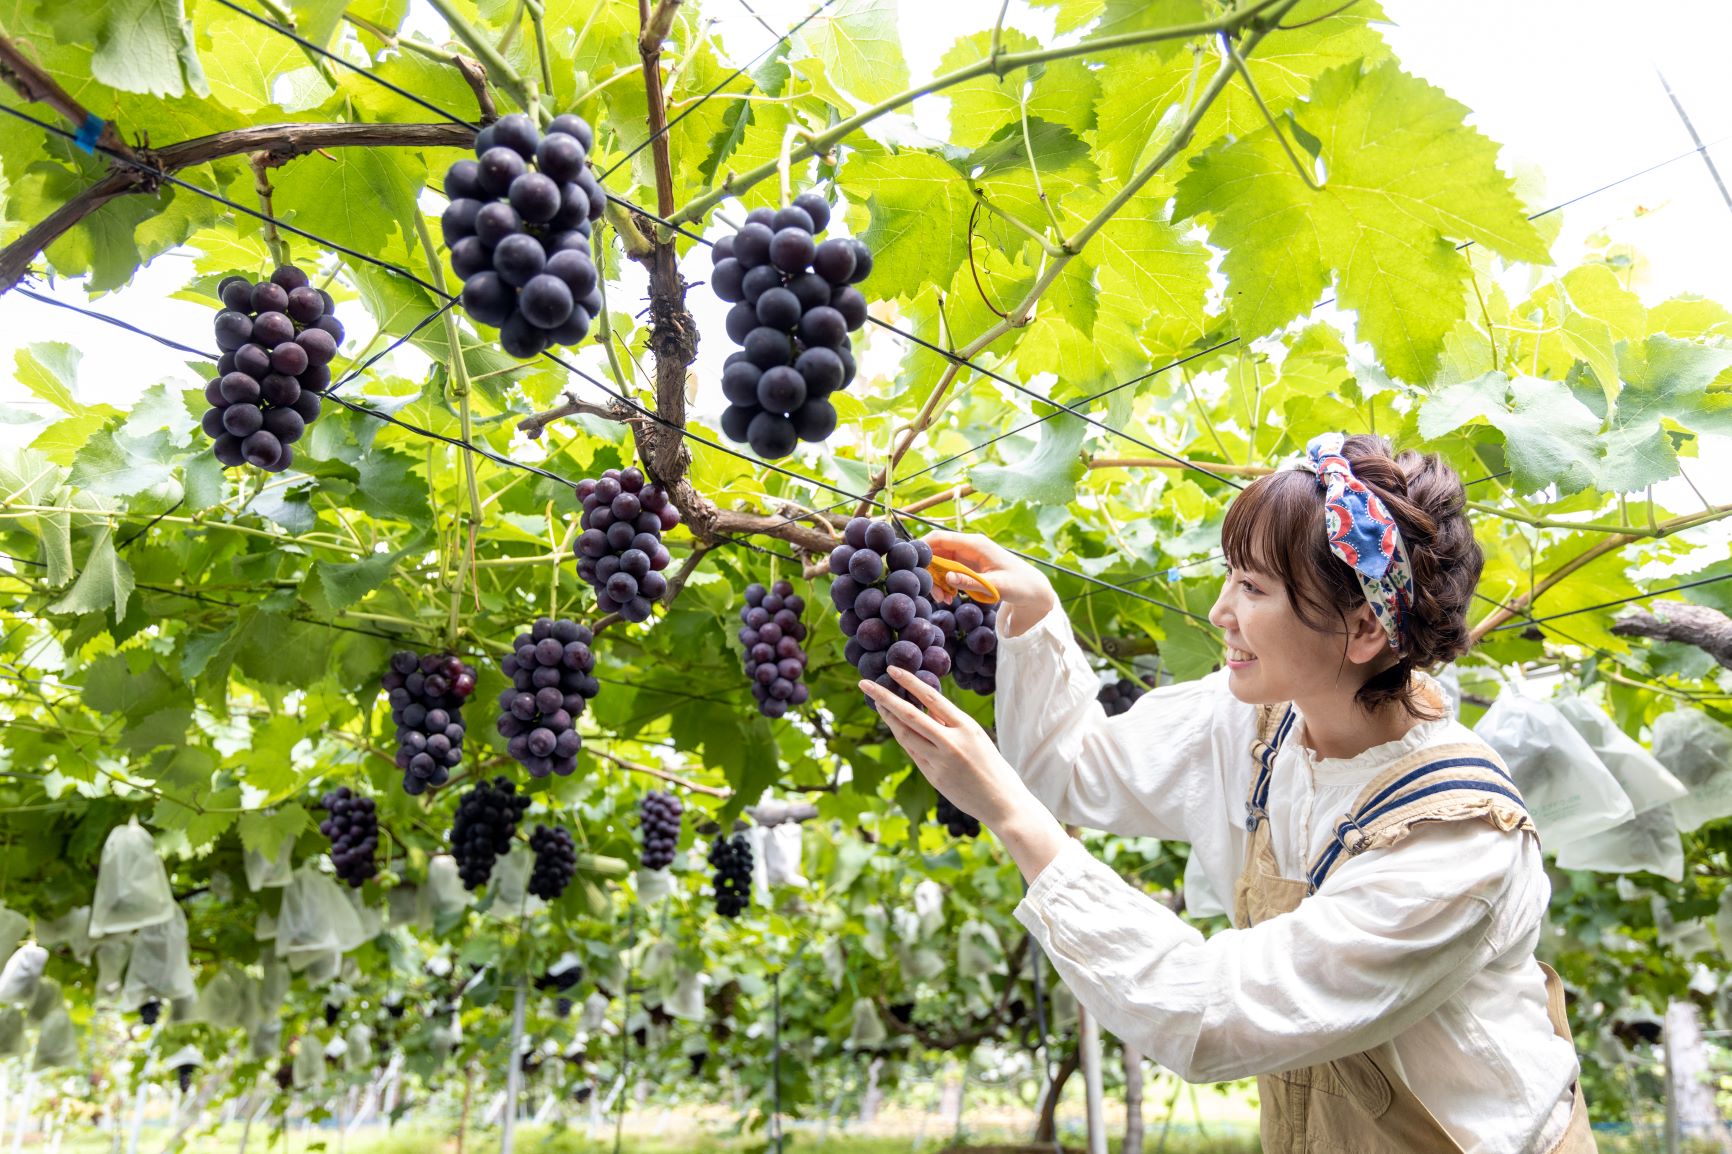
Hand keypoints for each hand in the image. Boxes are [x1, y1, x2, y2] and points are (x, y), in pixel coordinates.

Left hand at [862, 668, 1069, 879]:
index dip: (910, 683)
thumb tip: (926, 710)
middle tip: (865, 684)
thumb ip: (951, 725)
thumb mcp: (977, 739)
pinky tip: (895, 727)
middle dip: (885, 698)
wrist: (1004, 805)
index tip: (892, 670)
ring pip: (905, 735)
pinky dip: (904, 738)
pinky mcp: (933, 778)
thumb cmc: (994, 769)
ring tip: (877, 703)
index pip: (932, 698)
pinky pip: (914, 753)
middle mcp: (951, 742)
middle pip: (909, 715)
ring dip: (888, 718)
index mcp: (966, 727)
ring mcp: (940, 762)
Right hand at [921, 531, 1055, 636]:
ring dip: (937, 580)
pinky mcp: (967, 567)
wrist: (1032, 590)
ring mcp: (967, 557)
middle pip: (936, 552)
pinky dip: (944, 584)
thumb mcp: (996, 585)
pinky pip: (948, 572)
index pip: (940, 537)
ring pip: (940, 564)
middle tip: (933, 593)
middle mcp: (968, 547)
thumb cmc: (1018, 584)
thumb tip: (948, 577)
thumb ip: (971, 582)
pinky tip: (950, 598)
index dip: (923, 547)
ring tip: (944, 600)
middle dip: (929, 571)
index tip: (912, 564)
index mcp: (975, 544)